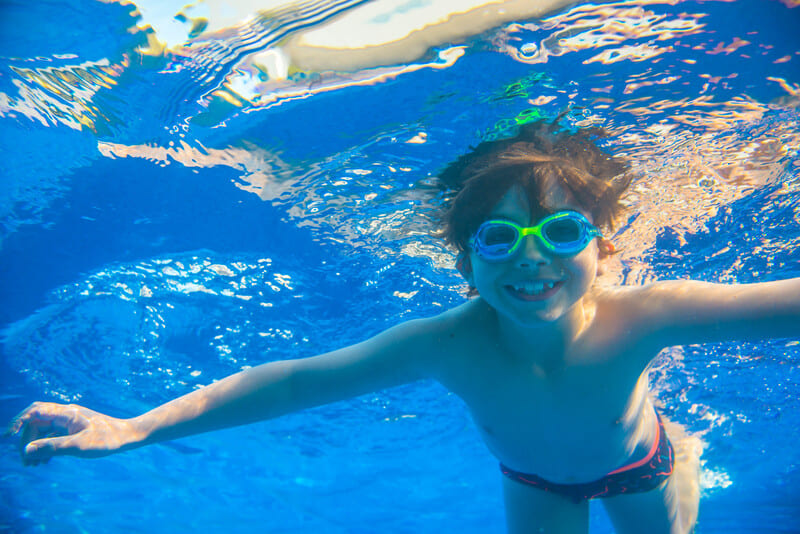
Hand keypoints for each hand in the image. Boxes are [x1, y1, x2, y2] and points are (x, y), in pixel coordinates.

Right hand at [6, 402, 137, 464]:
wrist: (128, 436)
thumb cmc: (106, 440)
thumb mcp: (78, 446)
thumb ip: (52, 447)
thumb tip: (26, 450)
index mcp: (66, 413)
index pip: (35, 411)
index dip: (19, 423)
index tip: (8, 438)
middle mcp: (66, 414)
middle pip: (36, 422)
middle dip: (26, 440)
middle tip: (25, 461)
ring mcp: (70, 421)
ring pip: (43, 429)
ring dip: (35, 445)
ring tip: (32, 466)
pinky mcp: (74, 429)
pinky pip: (52, 435)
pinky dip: (45, 446)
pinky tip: (43, 462)